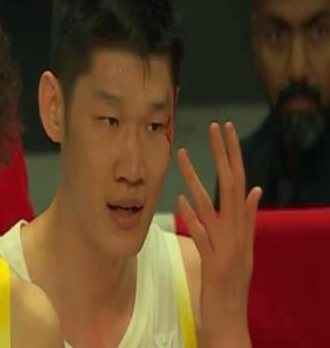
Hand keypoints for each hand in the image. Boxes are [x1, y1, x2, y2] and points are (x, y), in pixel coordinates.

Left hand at [177, 122, 260, 346]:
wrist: (230, 310)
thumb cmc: (233, 275)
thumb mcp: (244, 243)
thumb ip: (247, 215)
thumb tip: (256, 189)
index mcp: (241, 222)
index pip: (239, 179)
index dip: (233, 154)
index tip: (226, 129)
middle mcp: (236, 228)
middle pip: (229, 183)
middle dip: (223, 154)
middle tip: (216, 126)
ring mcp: (224, 243)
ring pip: (209, 204)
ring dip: (195, 178)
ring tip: (182, 154)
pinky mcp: (212, 258)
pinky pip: (201, 233)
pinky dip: (192, 216)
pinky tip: (181, 200)